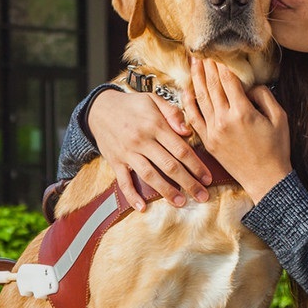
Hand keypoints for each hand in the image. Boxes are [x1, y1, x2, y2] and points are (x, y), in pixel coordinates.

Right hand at [87, 89, 212, 209]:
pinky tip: (143, 208)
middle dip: (188, 183)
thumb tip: (188, 131)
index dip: (196, 165)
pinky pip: (123, 182)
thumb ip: (173, 113)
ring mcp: (127, 152)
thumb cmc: (132, 105)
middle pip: (169, 166)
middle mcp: (142, 140)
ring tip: (181, 203)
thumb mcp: (153, 100)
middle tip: (202, 197)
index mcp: (155, 125)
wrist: (100, 109)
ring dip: (167, 191)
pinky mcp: (115, 161)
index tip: (208, 178)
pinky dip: (132, 196)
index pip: (181, 149)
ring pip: (150, 176)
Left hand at [184, 57, 291, 202]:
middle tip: (202, 52)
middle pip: (212, 86)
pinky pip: (194, 117)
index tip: (218, 53)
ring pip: (201, 98)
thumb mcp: (280, 118)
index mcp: (243, 112)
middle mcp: (224, 120)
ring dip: (196, 79)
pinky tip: (187, 90)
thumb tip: (249, 86)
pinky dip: (189, 102)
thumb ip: (264, 96)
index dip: (222, 65)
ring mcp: (213, 131)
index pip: (228, 81)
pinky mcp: (207, 141)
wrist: (265, 178)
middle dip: (207, 67)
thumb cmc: (276, 149)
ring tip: (194, 63)